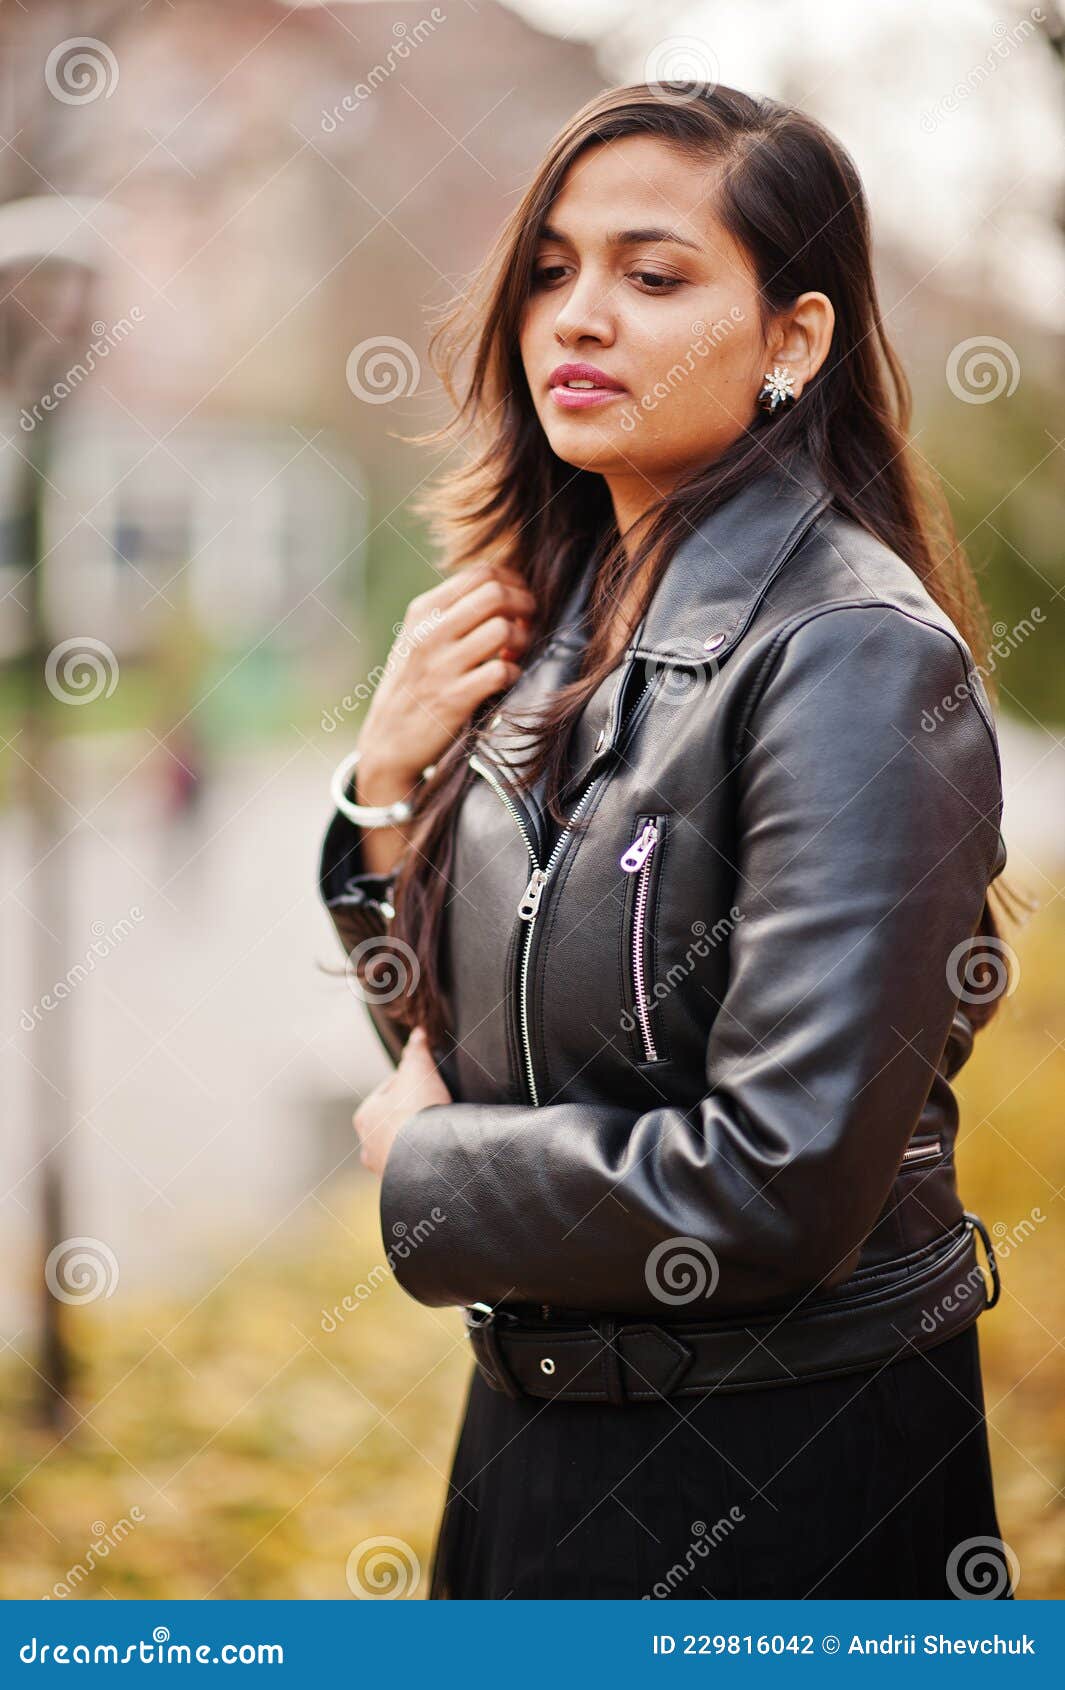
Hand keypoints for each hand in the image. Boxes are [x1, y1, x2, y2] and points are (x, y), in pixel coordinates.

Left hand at [352, 1026, 451, 1176]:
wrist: (430, 1160)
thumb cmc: (418, 1112)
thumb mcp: (419, 1070)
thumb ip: (417, 1050)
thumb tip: (418, 1032)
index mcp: (365, 1115)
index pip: (389, 1090)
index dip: (411, 1082)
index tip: (428, 1082)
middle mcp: (368, 1144)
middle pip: (393, 1121)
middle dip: (411, 1114)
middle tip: (435, 1108)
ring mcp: (383, 1167)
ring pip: (399, 1146)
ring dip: (415, 1140)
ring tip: (437, 1133)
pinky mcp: (399, 1185)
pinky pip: (411, 1167)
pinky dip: (421, 1160)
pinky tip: (435, 1154)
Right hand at [356, 560, 536, 804]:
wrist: (388, 741)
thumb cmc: (413, 686)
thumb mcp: (417, 638)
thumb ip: (450, 611)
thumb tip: (502, 586)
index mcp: (422, 612)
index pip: (480, 573)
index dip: (513, 582)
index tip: (519, 601)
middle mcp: (429, 633)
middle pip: (495, 594)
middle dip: (524, 605)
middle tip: (527, 623)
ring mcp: (441, 666)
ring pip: (503, 629)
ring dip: (522, 640)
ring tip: (515, 653)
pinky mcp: (454, 699)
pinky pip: (502, 671)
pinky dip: (513, 673)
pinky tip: (506, 679)